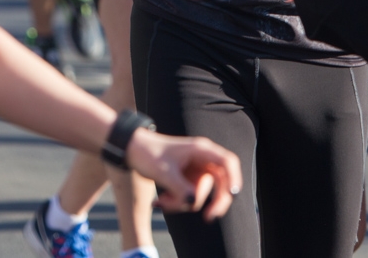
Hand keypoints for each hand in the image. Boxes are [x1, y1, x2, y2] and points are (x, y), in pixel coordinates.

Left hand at [124, 128, 241, 221]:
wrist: (132, 150)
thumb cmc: (147, 153)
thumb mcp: (163, 172)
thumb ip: (180, 188)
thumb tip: (194, 202)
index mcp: (201, 150)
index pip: (227, 161)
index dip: (235, 178)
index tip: (233, 194)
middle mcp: (202, 159)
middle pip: (222, 183)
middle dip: (215, 202)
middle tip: (209, 218)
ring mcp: (196, 171)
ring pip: (201, 194)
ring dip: (181, 204)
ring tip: (160, 202)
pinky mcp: (188, 180)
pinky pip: (189, 197)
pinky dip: (176, 203)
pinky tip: (160, 202)